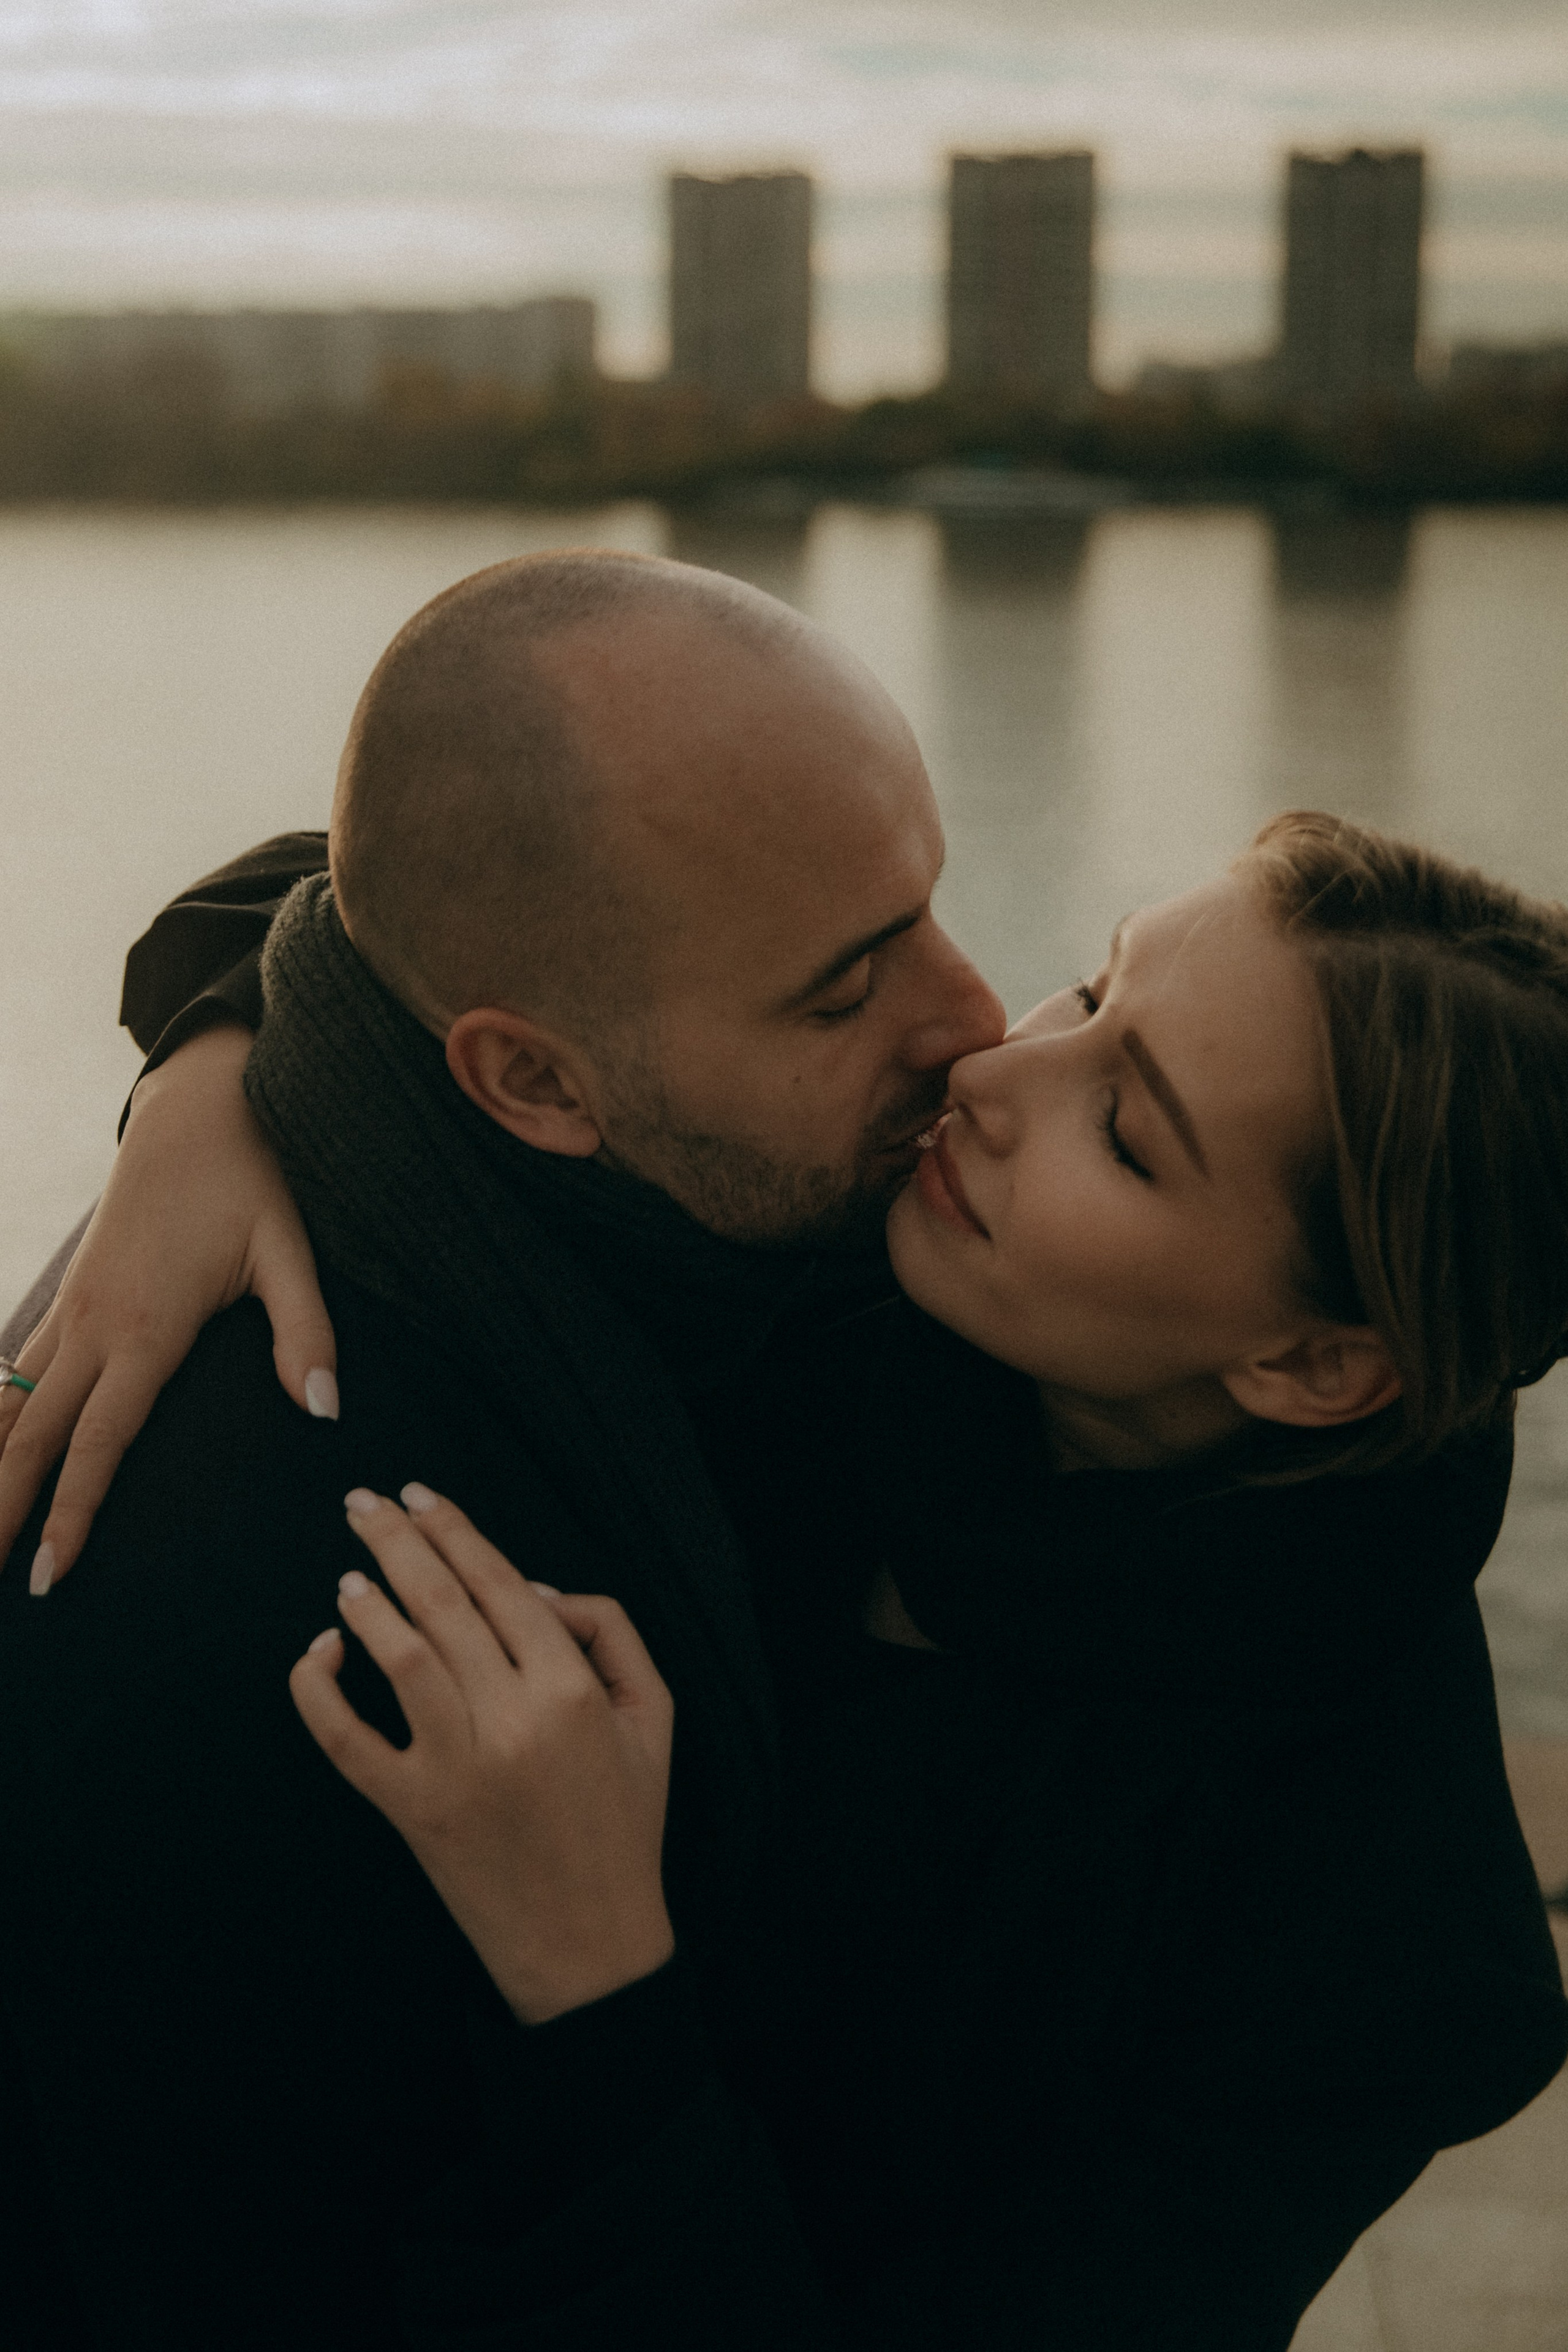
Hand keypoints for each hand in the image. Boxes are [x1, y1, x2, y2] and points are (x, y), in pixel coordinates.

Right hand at [0, 1024, 337, 1588]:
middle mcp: (96, 1323)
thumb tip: (323, 1408)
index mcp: (148, 1327)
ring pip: (10, 1400)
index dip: (73, 1511)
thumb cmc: (250, 1176)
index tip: (52, 1572)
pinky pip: (14, 1362)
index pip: (99, 1441)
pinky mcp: (70, 1289)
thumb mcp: (290, 1249)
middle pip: (33, 1435)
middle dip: (5, 1510)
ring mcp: (74, 1305)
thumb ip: (307, 1332)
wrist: (196, 1102)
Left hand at [291, 1485, 676, 2025]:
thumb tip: (535, 1587)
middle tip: (365, 1502)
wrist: (588, 1942)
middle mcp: (512, 1720)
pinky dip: (320, 1690)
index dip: (457, 1530)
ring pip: (398, 1655)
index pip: (502, 1583)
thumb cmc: (625, 1821)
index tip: (422, 1494)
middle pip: (443, 1602)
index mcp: (572, 1690)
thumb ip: (612, 1633)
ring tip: (349, 1570)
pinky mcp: (411, 1810)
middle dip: (399, 1540)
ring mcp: (455, 1767)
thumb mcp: (653, 1716)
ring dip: (367, 1600)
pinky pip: (345, 1740)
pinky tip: (321, 1651)